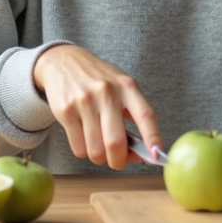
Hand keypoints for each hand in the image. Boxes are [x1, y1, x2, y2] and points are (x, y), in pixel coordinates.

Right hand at [33, 45, 162, 169]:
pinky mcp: (66, 111)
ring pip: (95, 150)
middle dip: (119, 161)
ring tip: (99, 147)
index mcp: (127, 86)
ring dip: (99, 158)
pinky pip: (78, 148)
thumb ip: (132, 114)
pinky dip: (84, 151)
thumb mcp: (121, 85)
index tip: (158, 155)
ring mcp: (84, 101)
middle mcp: (107, 92)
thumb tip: (142, 151)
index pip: (145, 114)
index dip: (153, 137)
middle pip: (115, 142)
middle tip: (118, 161)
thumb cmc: (98, 78)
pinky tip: (84, 138)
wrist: (63, 60)